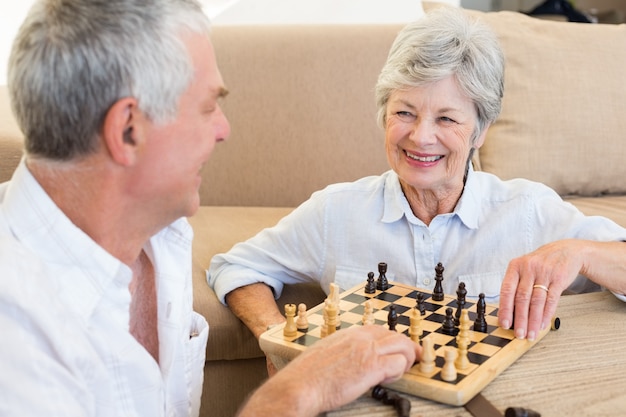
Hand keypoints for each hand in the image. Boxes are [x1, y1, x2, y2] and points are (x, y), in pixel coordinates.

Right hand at [239, 325, 419, 416]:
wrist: (299, 386)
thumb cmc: (306, 377)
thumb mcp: (325, 355)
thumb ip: (341, 353)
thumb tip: (350, 361)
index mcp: (347, 334)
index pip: (378, 330)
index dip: (391, 340)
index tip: (397, 350)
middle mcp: (358, 337)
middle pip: (394, 334)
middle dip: (406, 347)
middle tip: (410, 360)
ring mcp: (366, 350)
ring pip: (402, 345)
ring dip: (406, 358)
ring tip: (401, 371)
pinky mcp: (371, 366)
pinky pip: (398, 363)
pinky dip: (399, 371)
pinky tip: (389, 379)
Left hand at [498, 239, 582, 339]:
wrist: (566, 251)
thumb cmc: (540, 264)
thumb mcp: (524, 269)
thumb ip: (516, 286)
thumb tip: (509, 312)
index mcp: (515, 266)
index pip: (507, 290)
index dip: (505, 309)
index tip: (504, 324)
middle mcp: (528, 268)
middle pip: (522, 298)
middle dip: (520, 319)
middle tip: (519, 334)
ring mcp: (544, 273)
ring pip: (536, 301)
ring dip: (533, 321)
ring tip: (531, 334)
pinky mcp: (559, 278)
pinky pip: (552, 300)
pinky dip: (547, 315)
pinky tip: (543, 325)